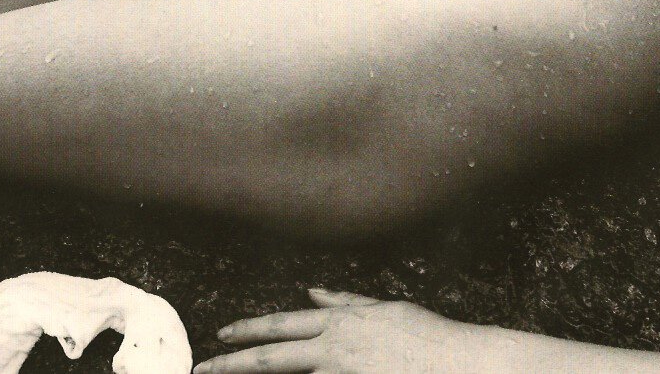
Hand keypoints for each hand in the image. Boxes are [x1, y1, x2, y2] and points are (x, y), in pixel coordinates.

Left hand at [196, 288, 487, 372]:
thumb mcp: (384, 307)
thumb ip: (345, 302)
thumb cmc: (425, 335)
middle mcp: (334, 347)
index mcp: (340, 321)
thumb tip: (313, 292)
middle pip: (272, 356)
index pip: (281, 324)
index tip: (221, 335)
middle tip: (202, 370)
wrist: (457, 363)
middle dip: (232, 363)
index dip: (248, 329)